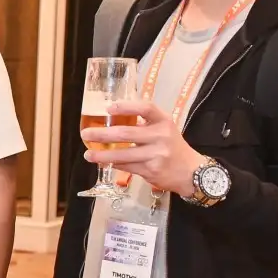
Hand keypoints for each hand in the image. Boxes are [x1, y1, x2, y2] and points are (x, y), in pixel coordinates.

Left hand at [83, 100, 206, 198]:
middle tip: (86, 133)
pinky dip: (114, 164)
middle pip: (126, 133)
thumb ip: (144, 123)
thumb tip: (112, 118)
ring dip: (102, 154)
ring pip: (123, 155)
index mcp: (164, 121)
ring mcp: (156, 155)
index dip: (127, 106)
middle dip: (102, 134)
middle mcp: (161, 136)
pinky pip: (127, 167)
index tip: (108, 108)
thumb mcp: (164, 129)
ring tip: (88, 154)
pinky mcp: (151, 171)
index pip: (146, 108)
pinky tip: (104, 162)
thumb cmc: (172, 146)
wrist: (191, 171)